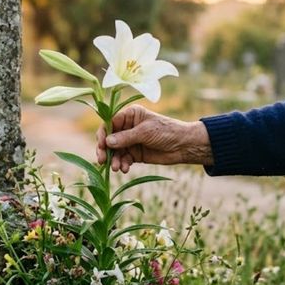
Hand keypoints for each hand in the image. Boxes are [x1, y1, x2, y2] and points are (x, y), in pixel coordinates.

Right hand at [96, 105, 212, 172]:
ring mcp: (131, 141)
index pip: (110, 123)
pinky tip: (125, 169)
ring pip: (115, 151)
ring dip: (114, 160)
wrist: (183, 145)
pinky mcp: (135, 153)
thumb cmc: (166, 131)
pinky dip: (122, 164)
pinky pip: (123, 159)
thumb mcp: (145, 132)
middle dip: (105, 150)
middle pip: (109, 138)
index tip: (101, 145)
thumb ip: (126, 137)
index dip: (103, 134)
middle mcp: (128, 127)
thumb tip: (107, 142)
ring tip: (116, 168)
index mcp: (130, 115)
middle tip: (101, 161)